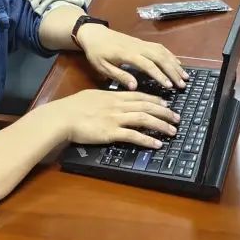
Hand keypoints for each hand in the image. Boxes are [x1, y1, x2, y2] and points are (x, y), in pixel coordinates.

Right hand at [42, 89, 180, 149]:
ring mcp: (115, 118)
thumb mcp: (91, 97)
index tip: (166, 104)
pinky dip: (147, 139)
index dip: (155, 99)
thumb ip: (105, 99)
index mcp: (113, 96)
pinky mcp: (111, 132)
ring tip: (172, 131)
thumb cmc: (72, 108)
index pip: (139, 96)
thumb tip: (111, 101)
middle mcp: (118, 105)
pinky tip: (157, 144)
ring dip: (161, 125)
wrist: (62, 117)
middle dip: (164, 112)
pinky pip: (134, 135)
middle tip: (176, 118)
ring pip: (144, 119)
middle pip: (146, 106)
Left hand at [76, 25, 187, 89]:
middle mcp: (138, 47)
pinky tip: (177, 64)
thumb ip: (119, 76)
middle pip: (160, 57)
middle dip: (173, 71)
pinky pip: (160, 48)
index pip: (148, 65)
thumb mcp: (102, 67)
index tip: (169, 86)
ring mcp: (141, 43)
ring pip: (162, 52)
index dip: (159, 75)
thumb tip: (135, 86)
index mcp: (127, 54)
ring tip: (184, 76)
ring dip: (175, 64)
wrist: (94, 34)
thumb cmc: (96, 52)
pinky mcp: (142, 42)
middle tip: (182, 84)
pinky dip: (171, 55)